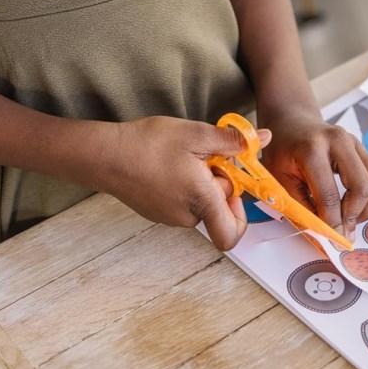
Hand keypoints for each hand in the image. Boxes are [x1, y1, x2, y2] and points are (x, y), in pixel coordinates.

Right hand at [100, 116, 270, 250]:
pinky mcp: (156, 212)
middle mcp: (186, 217)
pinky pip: (181, 203)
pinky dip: (183, 186)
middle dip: (218, 183)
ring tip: (183, 158)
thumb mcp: (197, 134)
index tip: (234, 188)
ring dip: (200, 183)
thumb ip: (233, 141)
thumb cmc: (148, 144)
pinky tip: (169, 164)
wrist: (104, 154)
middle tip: (205, 157)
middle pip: (218, 210)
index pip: (232, 234)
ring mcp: (168, 218)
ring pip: (200, 205)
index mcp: (201, 201)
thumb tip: (263, 139)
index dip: (242, 215)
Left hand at [260, 113, 367, 240]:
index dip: (333, 223)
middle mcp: (339, 141)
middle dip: (354, 216)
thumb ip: (301, 207)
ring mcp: (355, 142)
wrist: (292, 121)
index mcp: (312, 149)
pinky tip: (353, 207)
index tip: (333, 241)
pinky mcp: (364, 149)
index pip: (329, 195)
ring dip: (367, 208)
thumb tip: (323, 237)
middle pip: (362, 187)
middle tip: (342, 231)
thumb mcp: (280, 179)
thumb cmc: (281, 151)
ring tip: (348, 219)